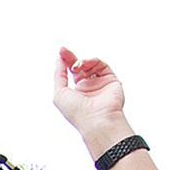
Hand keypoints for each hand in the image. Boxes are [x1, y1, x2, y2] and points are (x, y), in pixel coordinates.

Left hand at [52, 46, 162, 169]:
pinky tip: (84, 64)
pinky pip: (102, 65)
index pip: (71, 72)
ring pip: (92, 64)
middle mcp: (89, 87)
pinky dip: (93, 61)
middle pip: (81, 66)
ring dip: (82, 61)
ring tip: (77, 65)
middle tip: (64, 50)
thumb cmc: (76, 111)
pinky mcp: (111, 80)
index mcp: (77, 91)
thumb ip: (59, 76)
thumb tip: (59, 60)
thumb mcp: (59, 93)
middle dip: (71, 57)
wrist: (96, 119)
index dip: (65, 61)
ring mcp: (100, 83)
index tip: (60, 51)